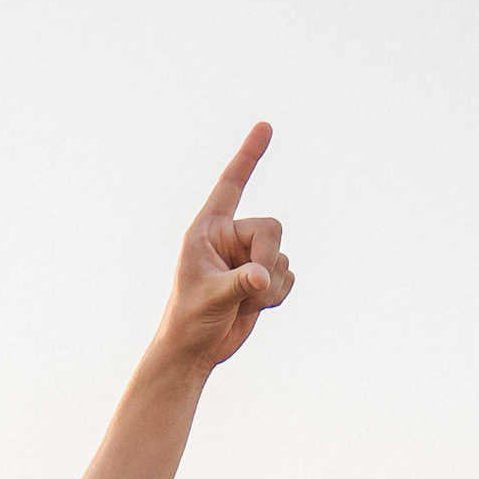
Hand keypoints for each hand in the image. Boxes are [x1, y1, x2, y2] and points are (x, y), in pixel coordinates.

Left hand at [156, 123, 293, 370]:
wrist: (195, 351)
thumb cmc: (189, 320)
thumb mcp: (211, 300)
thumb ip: (240, 284)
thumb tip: (265, 278)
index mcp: (208, 230)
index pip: (231, 185)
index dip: (248, 157)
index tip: (265, 127)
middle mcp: (230, 238)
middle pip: (272, 228)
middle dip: (268, 258)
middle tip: (252, 287)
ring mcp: (249, 257)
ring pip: (283, 256)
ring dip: (270, 287)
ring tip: (242, 305)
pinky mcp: (264, 278)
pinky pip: (289, 276)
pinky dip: (278, 296)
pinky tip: (253, 309)